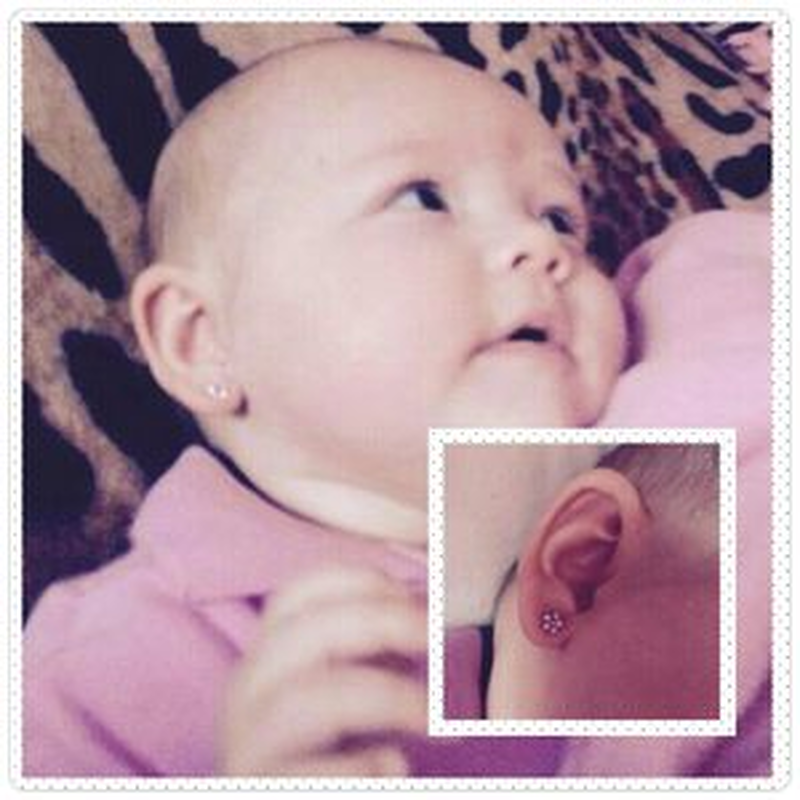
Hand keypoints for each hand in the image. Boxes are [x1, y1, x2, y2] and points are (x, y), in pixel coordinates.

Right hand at [218, 566, 427, 776]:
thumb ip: (372, 652)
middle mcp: (247, 695)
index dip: (356, 583)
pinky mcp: (259, 788)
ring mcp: (246, 747)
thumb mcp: (348, 692)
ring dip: (381, 695)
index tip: (412, 597)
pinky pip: (302, 778)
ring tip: (430, 716)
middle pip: (301, 633)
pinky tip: (394, 766)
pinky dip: (356, 768)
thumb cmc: (329, 756)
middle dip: (377, 622)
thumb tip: (424, 612)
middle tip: (432, 637)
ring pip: (303, 699)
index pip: (296, 596)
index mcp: (266, 660)